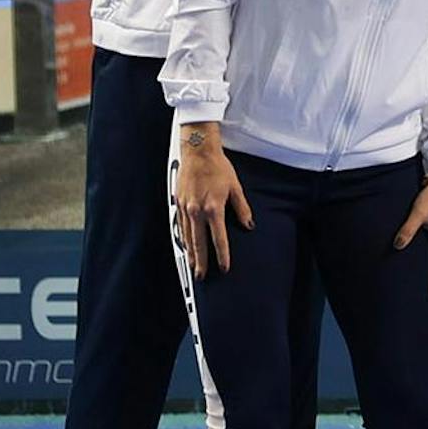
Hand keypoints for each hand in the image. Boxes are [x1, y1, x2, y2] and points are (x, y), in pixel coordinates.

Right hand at [174, 129, 249, 276]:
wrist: (198, 152)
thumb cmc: (218, 167)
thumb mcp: (235, 187)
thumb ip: (242, 208)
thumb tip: (248, 224)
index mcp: (213, 208)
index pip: (218, 238)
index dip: (222, 255)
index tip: (224, 268)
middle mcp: (197, 210)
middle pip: (198, 242)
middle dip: (201, 261)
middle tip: (201, 276)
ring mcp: (185, 207)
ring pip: (187, 236)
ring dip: (190, 252)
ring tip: (193, 265)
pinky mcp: (178, 202)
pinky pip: (180, 225)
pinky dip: (183, 238)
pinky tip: (185, 245)